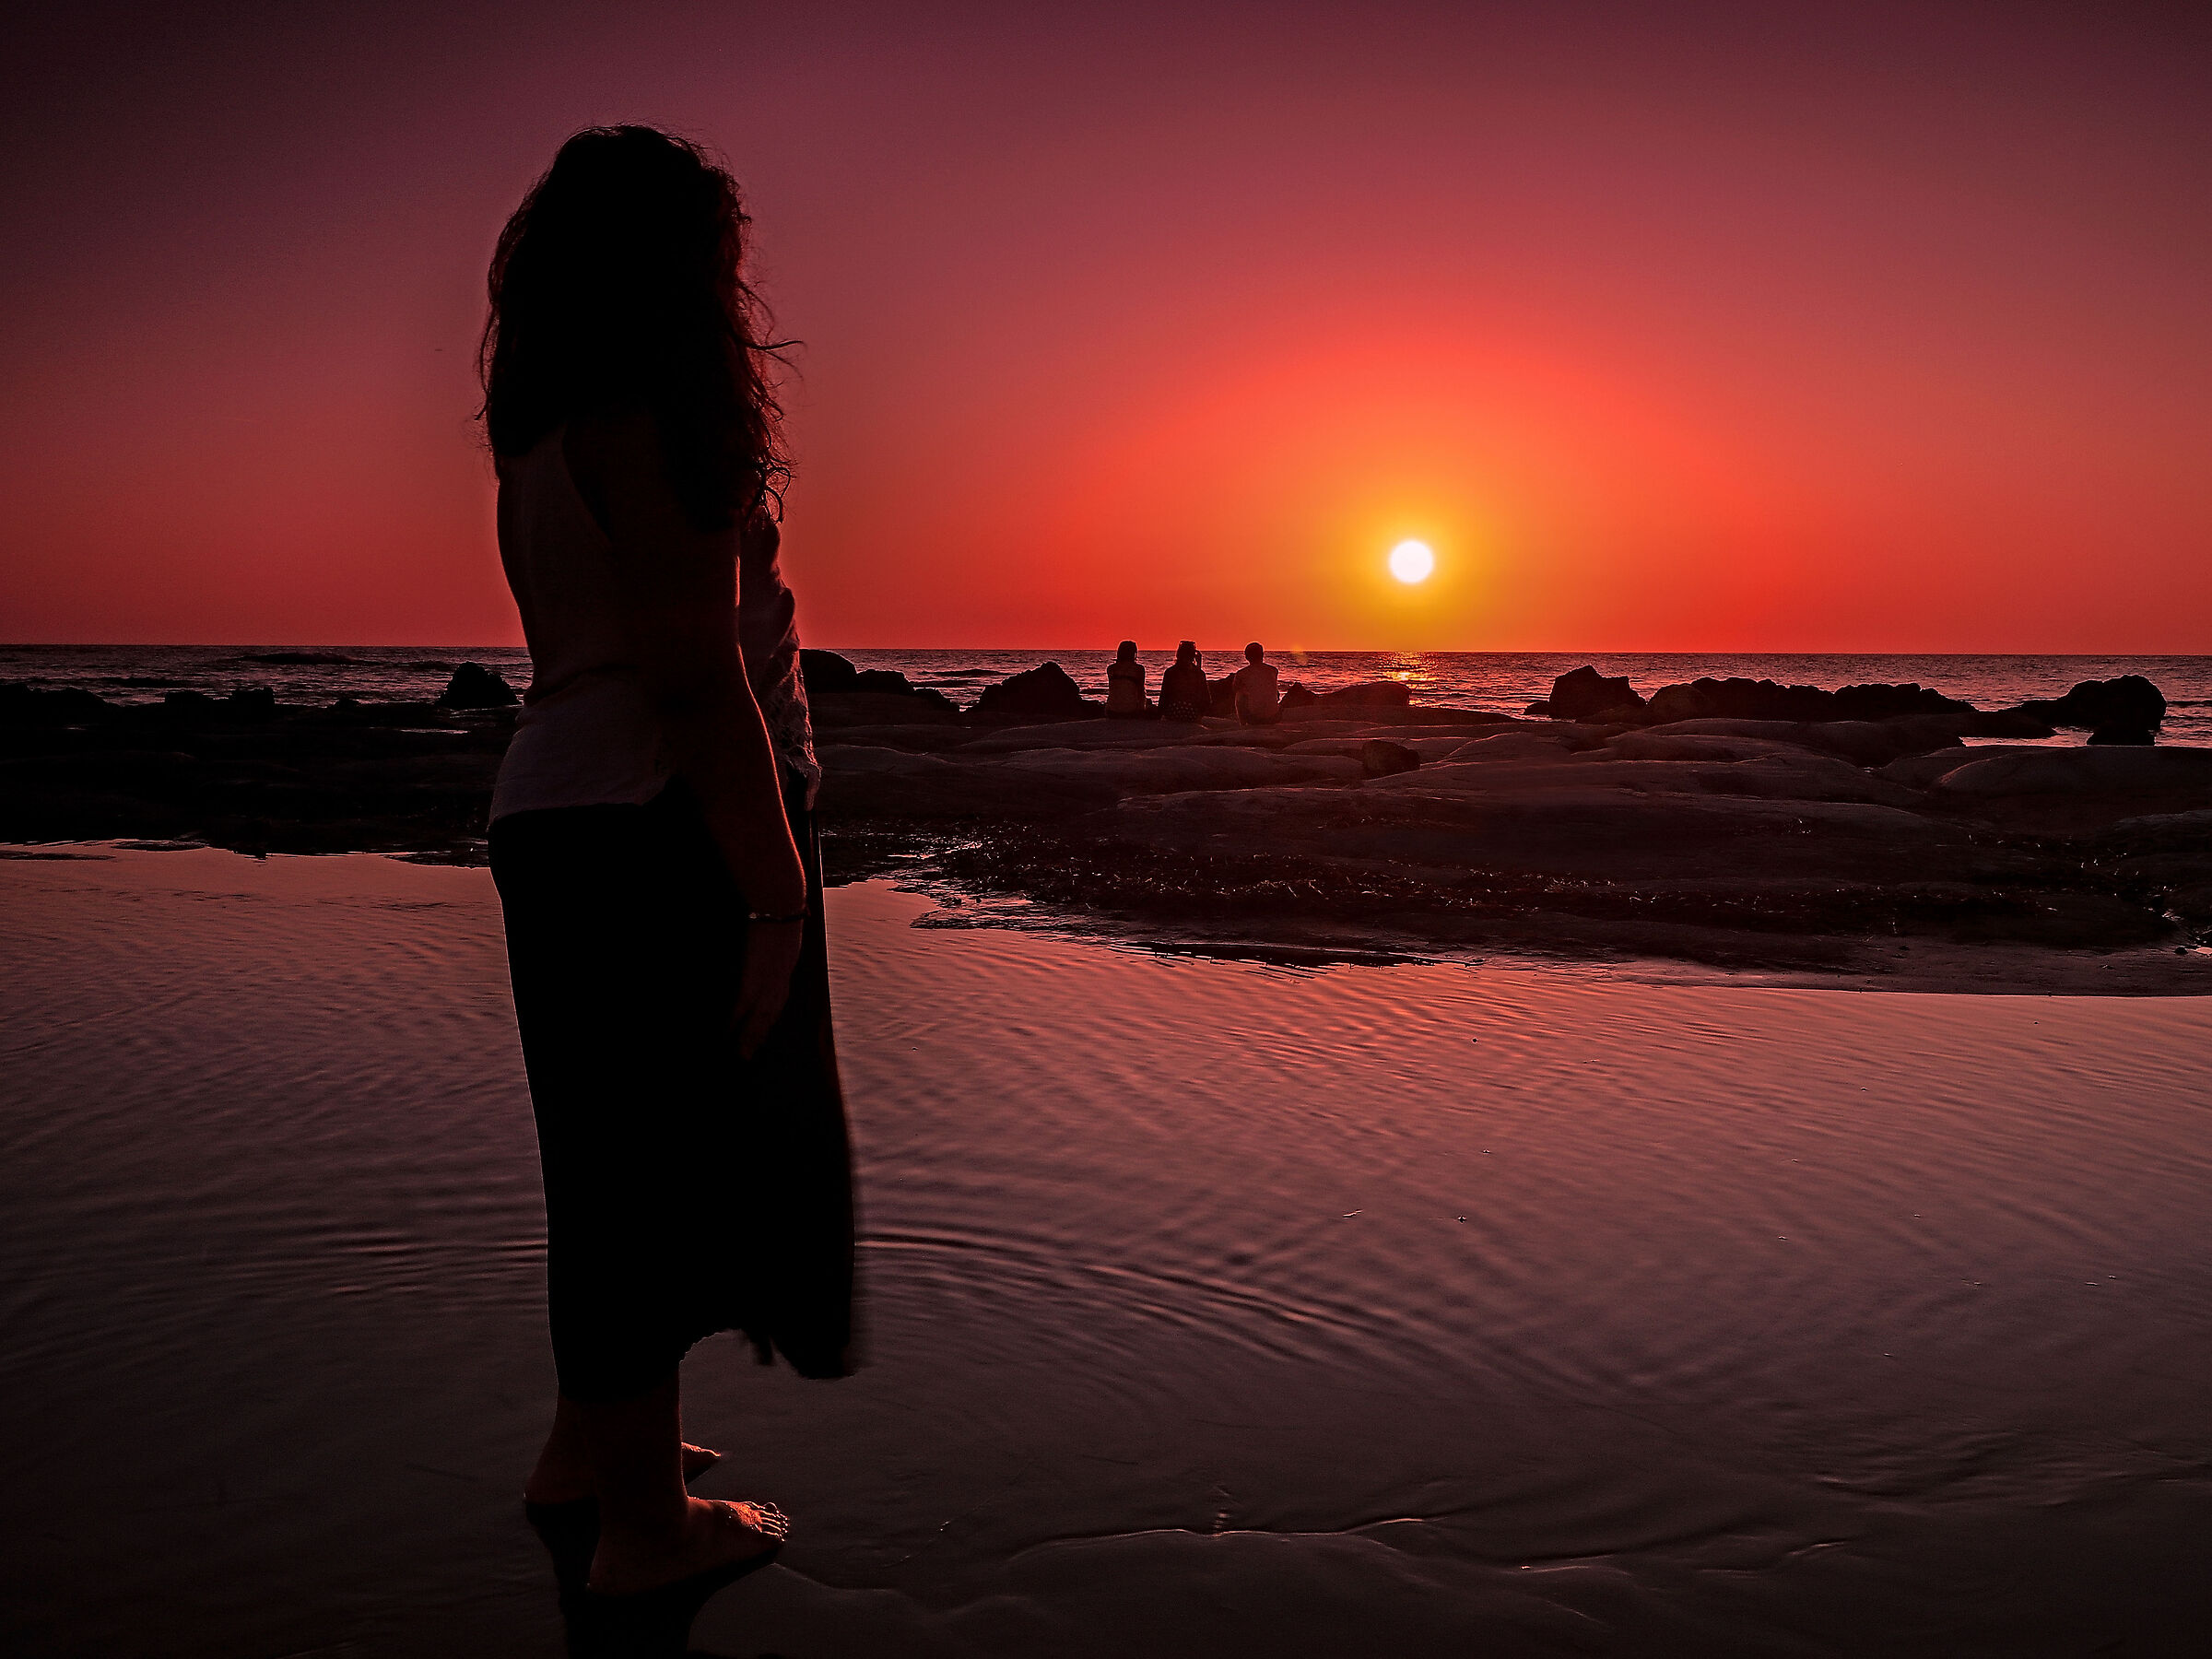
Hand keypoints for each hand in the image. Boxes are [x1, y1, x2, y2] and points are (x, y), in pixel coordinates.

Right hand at [732, 918, 804, 1057]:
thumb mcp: (782, 932)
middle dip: (759, 1036)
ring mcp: (767, 982)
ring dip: (749, 1038)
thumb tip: (765, 947)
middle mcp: (780, 981)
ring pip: (758, 1019)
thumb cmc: (780, 912)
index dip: (770, 1019)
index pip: (778, 1001)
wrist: (780, 905)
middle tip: (748, 1056)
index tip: (762, 1034)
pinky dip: (734, 1023)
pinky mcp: (753, 979)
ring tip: (741, 1055)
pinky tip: (726, 1035)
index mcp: (786, 969)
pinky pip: (741, 1008)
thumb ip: (775, 946)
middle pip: (769, 1016)